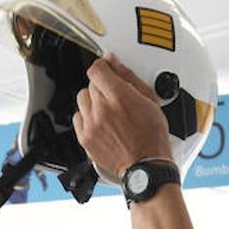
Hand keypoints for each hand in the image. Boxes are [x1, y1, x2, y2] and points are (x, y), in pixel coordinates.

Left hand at [73, 54, 172, 179]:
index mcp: (119, 96)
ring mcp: (91, 125)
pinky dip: (86, 118)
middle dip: (102, 87)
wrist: (146, 166)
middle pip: (91, 84)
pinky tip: (100, 122)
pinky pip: (77, 118)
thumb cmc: (152, 137)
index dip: (103, 67)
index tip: (106, 69)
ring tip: (107, 111)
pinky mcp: (85, 138)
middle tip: (115, 97)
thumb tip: (115, 63)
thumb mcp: (149, 100)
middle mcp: (102, 109)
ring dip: (93, 101)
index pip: (97, 69)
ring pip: (82, 99)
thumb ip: (129, 77)